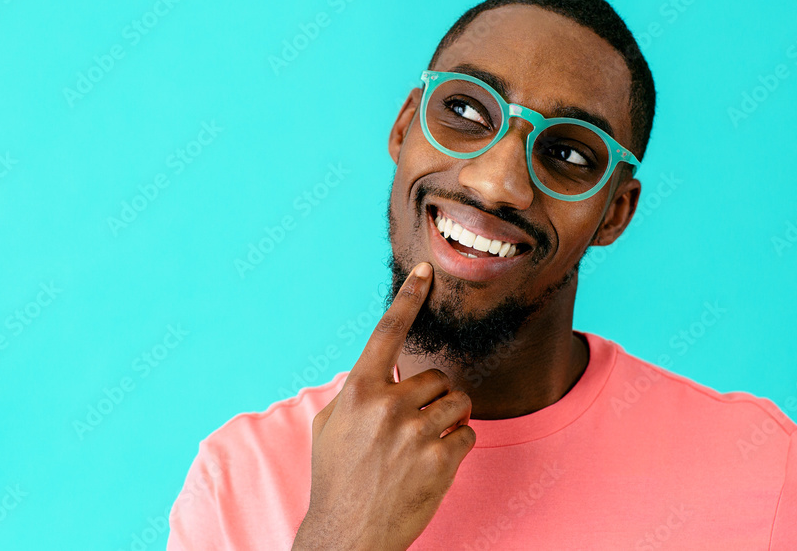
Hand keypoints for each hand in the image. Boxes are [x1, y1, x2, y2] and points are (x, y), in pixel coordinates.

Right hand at [292, 263, 475, 550]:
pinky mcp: (439, 459)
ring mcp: (414, 432)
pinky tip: (433, 464)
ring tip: (425, 445)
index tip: (426, 271)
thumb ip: (355, 393)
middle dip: (433, 398)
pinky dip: (457, 447)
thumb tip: (378, 374)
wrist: (347, 535)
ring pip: (457, 402)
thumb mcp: (329, 426)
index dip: (408, 298)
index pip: (386, 332)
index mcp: (357, 391)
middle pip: (436, 377)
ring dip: (449, 419)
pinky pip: (467, 434)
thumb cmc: (336, 478)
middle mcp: (387, 405)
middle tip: (415, 426)